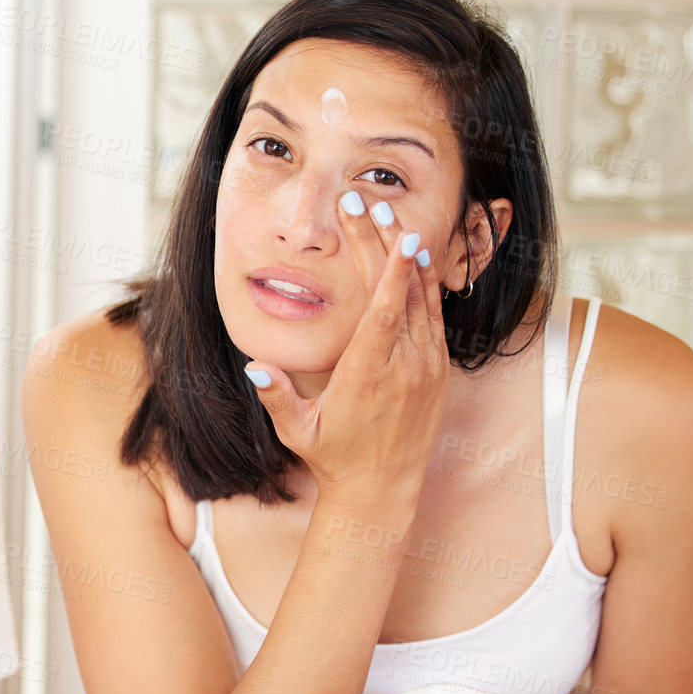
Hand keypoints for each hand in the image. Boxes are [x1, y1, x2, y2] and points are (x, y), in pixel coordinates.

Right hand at [243, 195, 448, 513]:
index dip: (394, 269)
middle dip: (386, 242)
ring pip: (425, 297)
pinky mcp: (438, 370)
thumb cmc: (334, 458)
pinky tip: (415, 256)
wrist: (382, 490)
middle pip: (403, 290)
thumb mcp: (297, 431)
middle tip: (368, 203)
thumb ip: (277, 397)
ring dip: (408, 256)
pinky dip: (426, 282)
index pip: (387, 312)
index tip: (394, 232)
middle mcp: (405, 366)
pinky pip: (435, 316)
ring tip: (389, 216)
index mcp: (370, 375)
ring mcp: (427, 366)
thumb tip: (254, 367)